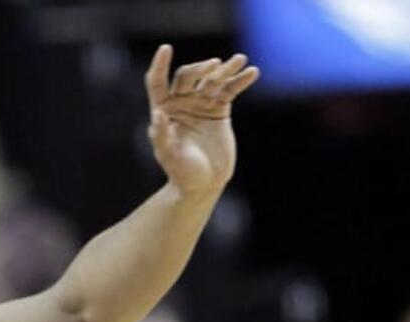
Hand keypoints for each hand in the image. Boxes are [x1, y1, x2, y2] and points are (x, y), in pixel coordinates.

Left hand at [145, 44, 259, 197]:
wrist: (204, 184)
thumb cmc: (182, 173)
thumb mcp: (169, 157)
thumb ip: (162, 136)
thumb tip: (157, 115)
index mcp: (164, 111)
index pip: (158, 82)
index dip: (160, 65)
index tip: (166, 49)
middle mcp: (181, 103)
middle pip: (188, 76)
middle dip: (200, 69)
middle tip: (214, 67)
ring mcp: (201, 104)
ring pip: (212, 80)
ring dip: (225, 69)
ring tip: (239, 60)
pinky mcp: (219, 109)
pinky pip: (230, 90)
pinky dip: (240, 81)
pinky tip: (252, 72)